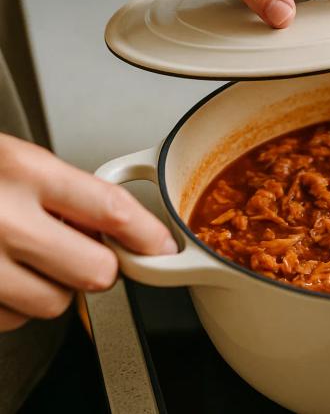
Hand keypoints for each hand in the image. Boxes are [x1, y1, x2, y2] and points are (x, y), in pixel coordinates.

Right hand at [0, 134, 174, 331]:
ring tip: (19, 255)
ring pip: (54, 304)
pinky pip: (9, 321)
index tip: (164, 248)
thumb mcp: (11, 159)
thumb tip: (119, 227)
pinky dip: (9, 303)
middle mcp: (0, 219)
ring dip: (49, 287)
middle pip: (96, 273)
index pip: (111, 209)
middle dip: (95, 266)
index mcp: (21, 171)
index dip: (148, 235)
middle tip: (78, 251)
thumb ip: (63, 192)